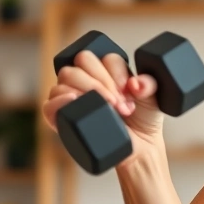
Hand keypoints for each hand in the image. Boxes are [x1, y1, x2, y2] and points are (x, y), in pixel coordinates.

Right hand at [41, 50, 165, 164]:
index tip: (129, 93)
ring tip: (108, 110)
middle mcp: (87, 79)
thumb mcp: (153, 98)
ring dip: (88, 90)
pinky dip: (59, 101)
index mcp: (107, 69)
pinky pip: (49, 105)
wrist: (140, 147)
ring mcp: (72, 97)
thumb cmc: (144, 118)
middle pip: (82, 61)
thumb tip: (136, 83)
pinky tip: (74, 101)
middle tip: (120, 104)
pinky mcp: (62, 118)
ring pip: (66, 76)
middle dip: (103, 82)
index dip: (117, 74)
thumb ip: (149, 85)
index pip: (105, 57)